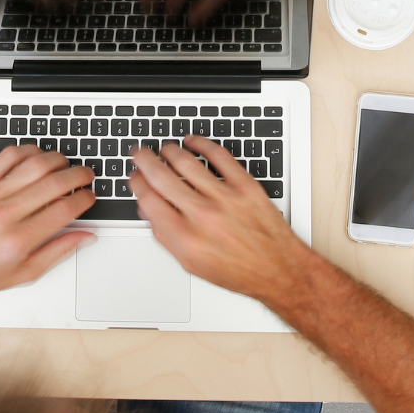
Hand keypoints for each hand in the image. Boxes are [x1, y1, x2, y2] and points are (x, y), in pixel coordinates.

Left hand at [0, 145, 95, 302]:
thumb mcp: (25, 273)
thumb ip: (59, 251)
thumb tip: (86, 236)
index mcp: (19, 239)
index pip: (65, 209)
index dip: (84, 199)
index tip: (90, 196)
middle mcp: (5, 214)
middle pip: (54, 182)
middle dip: (78, 176)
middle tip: (86, 176)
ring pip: (33, 164)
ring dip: (57, 160)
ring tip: (66, 165)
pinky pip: (7, 157)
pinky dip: (27, 151)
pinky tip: (37, 157)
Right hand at [130, 136, 310, 297]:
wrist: (278, 270)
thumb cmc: (238, 271)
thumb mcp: (192, 263)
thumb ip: (166, 236)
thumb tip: (150, 211)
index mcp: (185, 236)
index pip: (148, 198)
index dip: (136, 183)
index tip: (135, 176)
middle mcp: (203, 215)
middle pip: (162, 176)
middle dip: (145, 160)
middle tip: (140, 153)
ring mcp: (225, 198)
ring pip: (187, 162)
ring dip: (170, 151)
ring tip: (164, 148)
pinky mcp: (245, 186)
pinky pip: (219, 156)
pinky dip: (202, 144)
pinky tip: (193, 142)